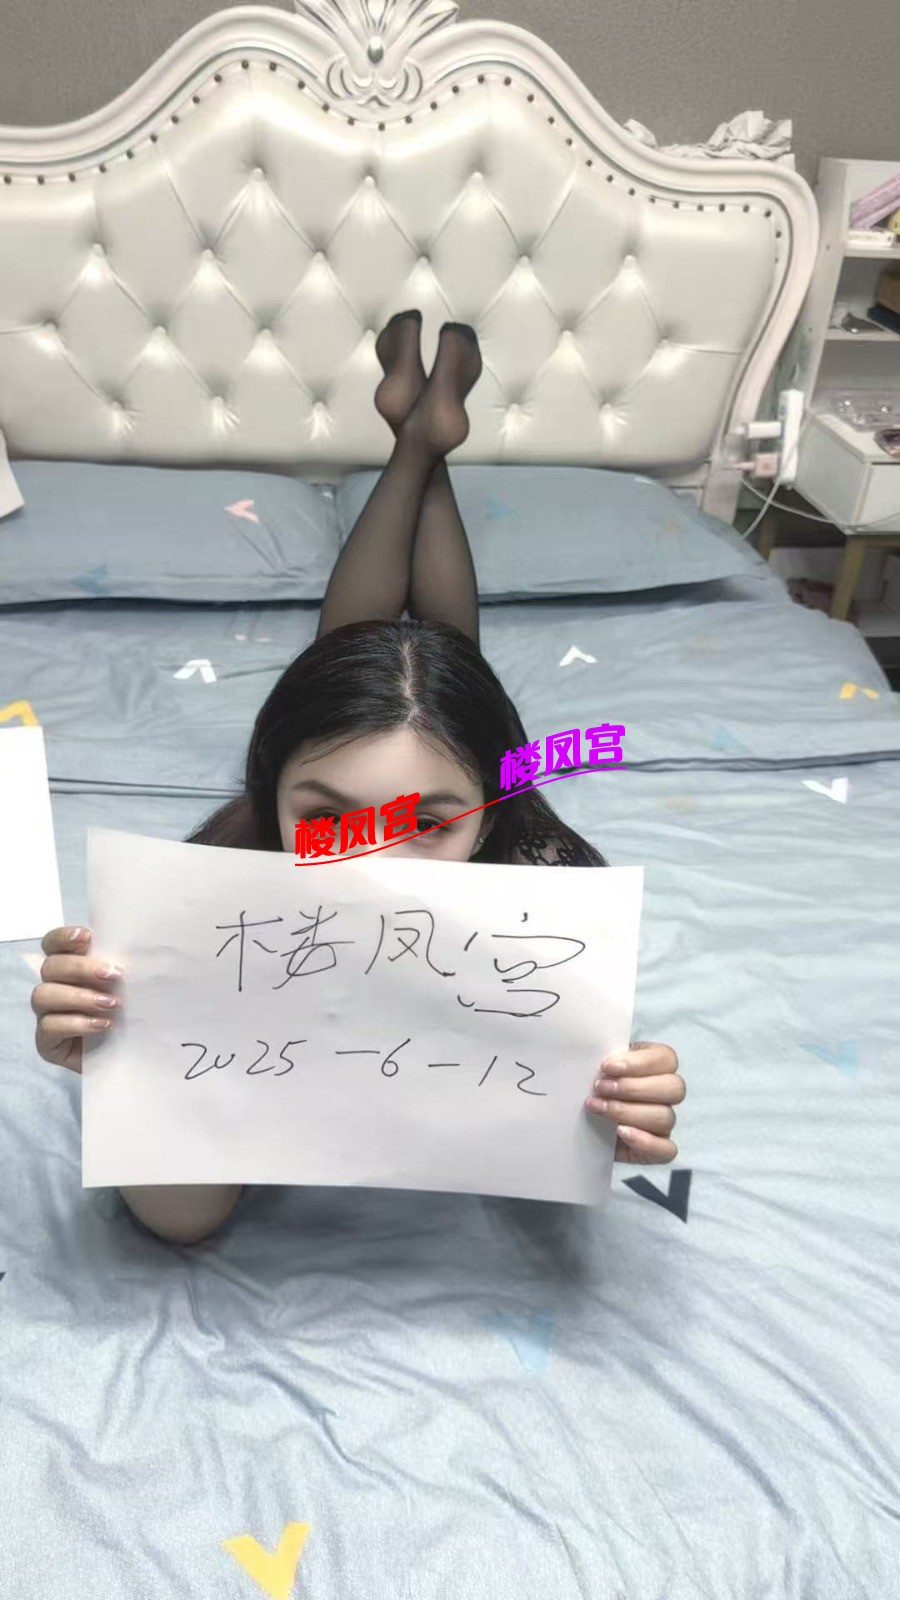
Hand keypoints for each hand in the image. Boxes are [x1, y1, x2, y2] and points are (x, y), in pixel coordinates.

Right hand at [32, 926, 122, 1073]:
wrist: (133, 1055)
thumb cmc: (130, 1015)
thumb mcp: (129, 988)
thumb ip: (120, 969)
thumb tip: (136, 949)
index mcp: (69, 968)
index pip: (52, 944)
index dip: (63, 937)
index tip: (87, 937)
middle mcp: (53, 987)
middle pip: (51, 967)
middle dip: (81, 968)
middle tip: (114, 975)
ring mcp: (46, 1014)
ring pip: (43, 995)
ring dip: (79, 997)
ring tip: (111, 1004)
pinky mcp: (47, 1041)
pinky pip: (49, 1026)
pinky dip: (77, 1023)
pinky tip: (102, 1025)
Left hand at [584, 1041, 683, 1163]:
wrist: (581, 1120)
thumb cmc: (594, 1085)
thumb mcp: (598, 1066)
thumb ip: (606, 1058)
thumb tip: (598, 1052)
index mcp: (657, 1064)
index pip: (666, 1059)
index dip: (638, 1063)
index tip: (606, 1066)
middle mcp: (666, 1093)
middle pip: (673, 1088)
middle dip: (633, 1088)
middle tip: (601, 1088)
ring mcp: (664, 1121)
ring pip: (666, 1117)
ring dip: (628, 1112)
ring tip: (599, 1108)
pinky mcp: (658, 1148)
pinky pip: (667, 1150)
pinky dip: (646, 1142)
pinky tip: (621, 1132)